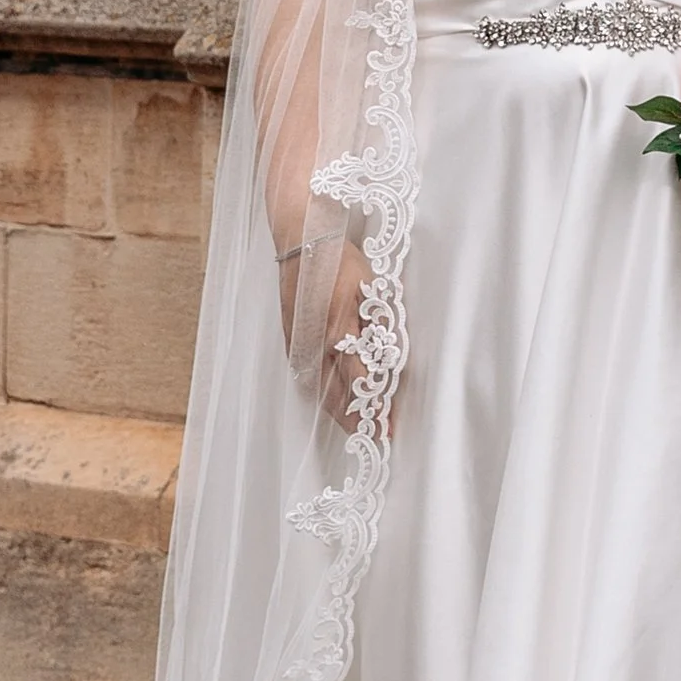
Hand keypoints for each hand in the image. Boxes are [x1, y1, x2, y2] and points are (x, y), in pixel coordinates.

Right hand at [279, 237, 371, 428]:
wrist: (299, 242)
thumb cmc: (338, 261)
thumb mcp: (367, 288)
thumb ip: (377, 325)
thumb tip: (386, 359)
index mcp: (338, 335)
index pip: (360, 383)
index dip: (374, 407)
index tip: (388, 427)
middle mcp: (316, 347)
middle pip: (338, 395)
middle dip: (357, 419)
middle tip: (375, 438)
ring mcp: (300, 347)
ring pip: (320, 390)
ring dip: (338, 412)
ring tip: (355, 428)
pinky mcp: (292, 342)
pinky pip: (307, 377)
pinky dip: (320, 395)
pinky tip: (328, 401)